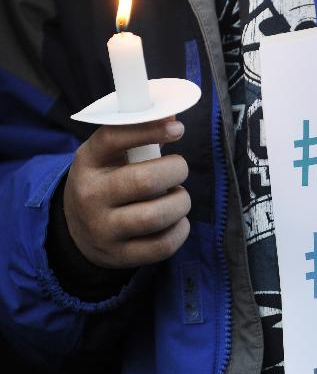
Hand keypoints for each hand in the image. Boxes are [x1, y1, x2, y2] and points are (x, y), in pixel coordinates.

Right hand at [63, 117, 189, 268]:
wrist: (79, 231)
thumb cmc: (106, 183)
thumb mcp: (109, 156)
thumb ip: (137, 136)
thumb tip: (173, 118)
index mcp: (88, 163)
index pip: (114, 138)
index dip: (150, 130)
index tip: (177, 129)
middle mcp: (91, 196)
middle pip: (144, 181)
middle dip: (175, 171)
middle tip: (178, 171)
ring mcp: (104, 229)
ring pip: (157, 215)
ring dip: (180, 202)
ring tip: (176, 197)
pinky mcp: (121, 256)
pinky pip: (164, 244)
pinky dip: (180, 230)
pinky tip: (176, 220)